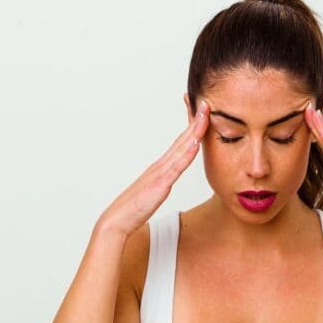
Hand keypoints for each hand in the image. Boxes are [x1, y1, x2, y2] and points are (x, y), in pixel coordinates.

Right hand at [98, 100, 209, 237]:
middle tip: (205, 102)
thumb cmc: (134, 210)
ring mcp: (160, 172)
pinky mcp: (160, 184)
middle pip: (182, 138)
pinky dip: (187, 153)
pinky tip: (195, 142)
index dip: (191, 126)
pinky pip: (176, 166)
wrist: (117, 220)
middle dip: (195, 119)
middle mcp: (160, 165)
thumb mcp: (153, 193)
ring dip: (194, 129)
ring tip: (205, 112)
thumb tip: (169, 180)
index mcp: (160, 167)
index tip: (200, 111)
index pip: (179, 142)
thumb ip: (162, 184)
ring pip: (181, 146)